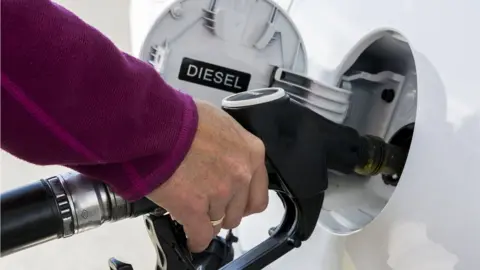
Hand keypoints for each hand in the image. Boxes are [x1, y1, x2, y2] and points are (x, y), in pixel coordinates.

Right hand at [146, 99, 268, 252]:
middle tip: (208, 203)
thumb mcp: (218, 122)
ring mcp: (220, 193)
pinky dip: (195, 239)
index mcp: (251, 152)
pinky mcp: (195, 208)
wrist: (157, 124)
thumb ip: (229, 145)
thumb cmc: (182, 117)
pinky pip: (201, 235)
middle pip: (238, 211)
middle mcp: (241, 175)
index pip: (259, 193)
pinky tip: (191, 237)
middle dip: (224, 210)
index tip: (234, 203)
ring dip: (206, 218)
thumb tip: (221, 154)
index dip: (243, 201)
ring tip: (192, 209)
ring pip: (218, 222)